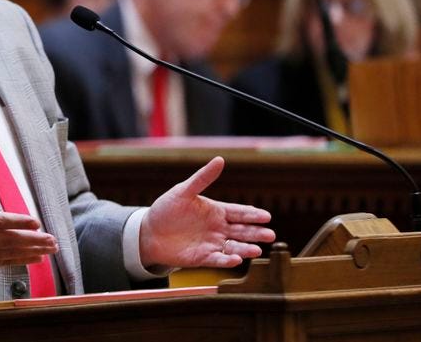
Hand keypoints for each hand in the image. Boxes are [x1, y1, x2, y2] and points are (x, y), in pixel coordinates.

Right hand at [0, 158, 58, 268]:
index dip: (17, 222)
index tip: (36, 222)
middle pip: (7, 241)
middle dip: (32, 240)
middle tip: (53, 239)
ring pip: (7, 254)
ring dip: (31, 252)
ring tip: (50, 249)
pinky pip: (1, 262)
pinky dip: (20, 260)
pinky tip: (36, 258)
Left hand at [139, 156, 275, 268]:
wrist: (149, 232)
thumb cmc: (166, 209)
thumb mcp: (184, 191)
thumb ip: (202, 178)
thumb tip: (220, 160)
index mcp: (215, 211)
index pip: (239, 212)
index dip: (252, 215)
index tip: (267, 216)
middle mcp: (217, 228)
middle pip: (242, 231)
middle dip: (256, 233)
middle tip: (271, 235)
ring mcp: (211, 243)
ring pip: (234, 246)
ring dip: (246, 248)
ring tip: (257, 250)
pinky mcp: (202, 258)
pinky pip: (218, 259)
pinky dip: (227, 260)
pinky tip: (236, 260)